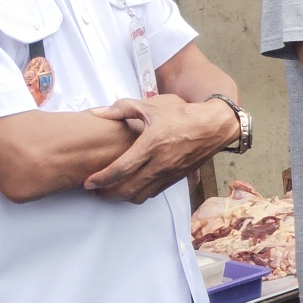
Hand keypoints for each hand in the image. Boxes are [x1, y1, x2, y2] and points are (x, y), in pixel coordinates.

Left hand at [85, 96, 240, 202]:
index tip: (88, 182)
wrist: (214, 125)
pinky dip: (140, 194)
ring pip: (141, 196)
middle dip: (108, 193)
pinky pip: (154, 193)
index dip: (101, 179)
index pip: (121, 169)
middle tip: (96, 190)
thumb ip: (122, 108)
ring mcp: (170, 173)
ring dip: (123, 196)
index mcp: (152, 144)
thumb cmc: (183, 113)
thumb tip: (96, 113)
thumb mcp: (152, 106)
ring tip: (112, 190)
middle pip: (128, 189)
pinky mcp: (177, 178)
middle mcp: (161, 163)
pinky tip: (133, 186)